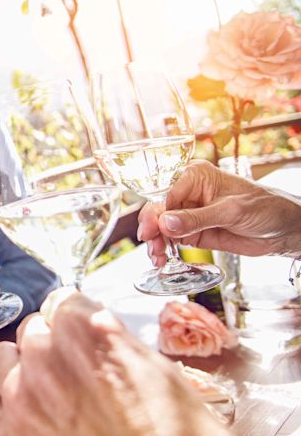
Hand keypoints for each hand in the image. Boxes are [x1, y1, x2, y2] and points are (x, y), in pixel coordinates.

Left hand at [0, 289, 239, 435]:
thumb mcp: (159, 370)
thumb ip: (114, 339)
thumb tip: (95, 323)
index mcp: (84, 331)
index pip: (63, 301)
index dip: (77, 318)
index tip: (84, 331)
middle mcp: (46, 356)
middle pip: (33, 328)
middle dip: (51, 343)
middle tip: (75, 368)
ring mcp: (23, 396)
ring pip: (2, 358)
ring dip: (22, 367)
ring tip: (48, 388)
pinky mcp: (11, 434)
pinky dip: (2, 402)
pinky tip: (26, 411)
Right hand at [137, 160, 300, 266]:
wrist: (285, 230)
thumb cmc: (266, 208)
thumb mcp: (231, 211)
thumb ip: (197, 218)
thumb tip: (166, 223)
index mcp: (195, 176)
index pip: (166, 193)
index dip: (155, 213)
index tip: (150, 231)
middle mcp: (188, 193)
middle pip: (159, 210)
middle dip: (152, 229)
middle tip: (152, 248)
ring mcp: (189, 214)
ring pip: (161, 226)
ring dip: (156, 242)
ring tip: (157, 257)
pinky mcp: (193, 232)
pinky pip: (171, 239)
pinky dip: (164, 249)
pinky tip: (162, 258)